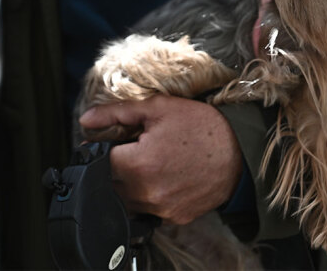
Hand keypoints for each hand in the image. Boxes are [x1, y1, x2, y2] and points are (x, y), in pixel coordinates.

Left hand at [79, 95, 240, 224]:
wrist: (240, 150)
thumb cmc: (203, 126)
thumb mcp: (159, 108)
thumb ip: (117, 113)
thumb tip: (86, 120)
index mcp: (138, 164)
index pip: (101, 161)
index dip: (111, 147)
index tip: (125, 141)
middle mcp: (146, 193)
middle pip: (111, 183)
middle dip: (121, 166)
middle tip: (145, 150)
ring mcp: (161, 209)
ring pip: (129, 200)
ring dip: (135, 183)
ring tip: (159, 163)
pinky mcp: (175, 218)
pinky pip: (151, 209)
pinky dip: (154, 195)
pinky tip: (171, 177)